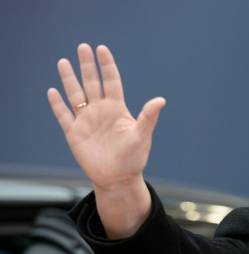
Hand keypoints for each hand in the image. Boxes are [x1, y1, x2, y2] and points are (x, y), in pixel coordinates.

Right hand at [47, 43, 165, 190]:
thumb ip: (148, 117)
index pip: (111, 81)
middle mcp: (101, 111)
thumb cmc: (134, 158)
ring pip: (76, 95)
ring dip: (69, 79)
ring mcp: (87, 121)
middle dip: (87, 65)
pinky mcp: (74, 134)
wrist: (118, 179)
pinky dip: (58, 104)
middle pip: (92, 83)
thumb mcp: (141, 135)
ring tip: (63, 61)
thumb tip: (161, 100)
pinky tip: (53, 91)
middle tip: (83, 46)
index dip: (107, 66)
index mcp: (117, 109)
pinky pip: (64, 116)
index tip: (102, 49)